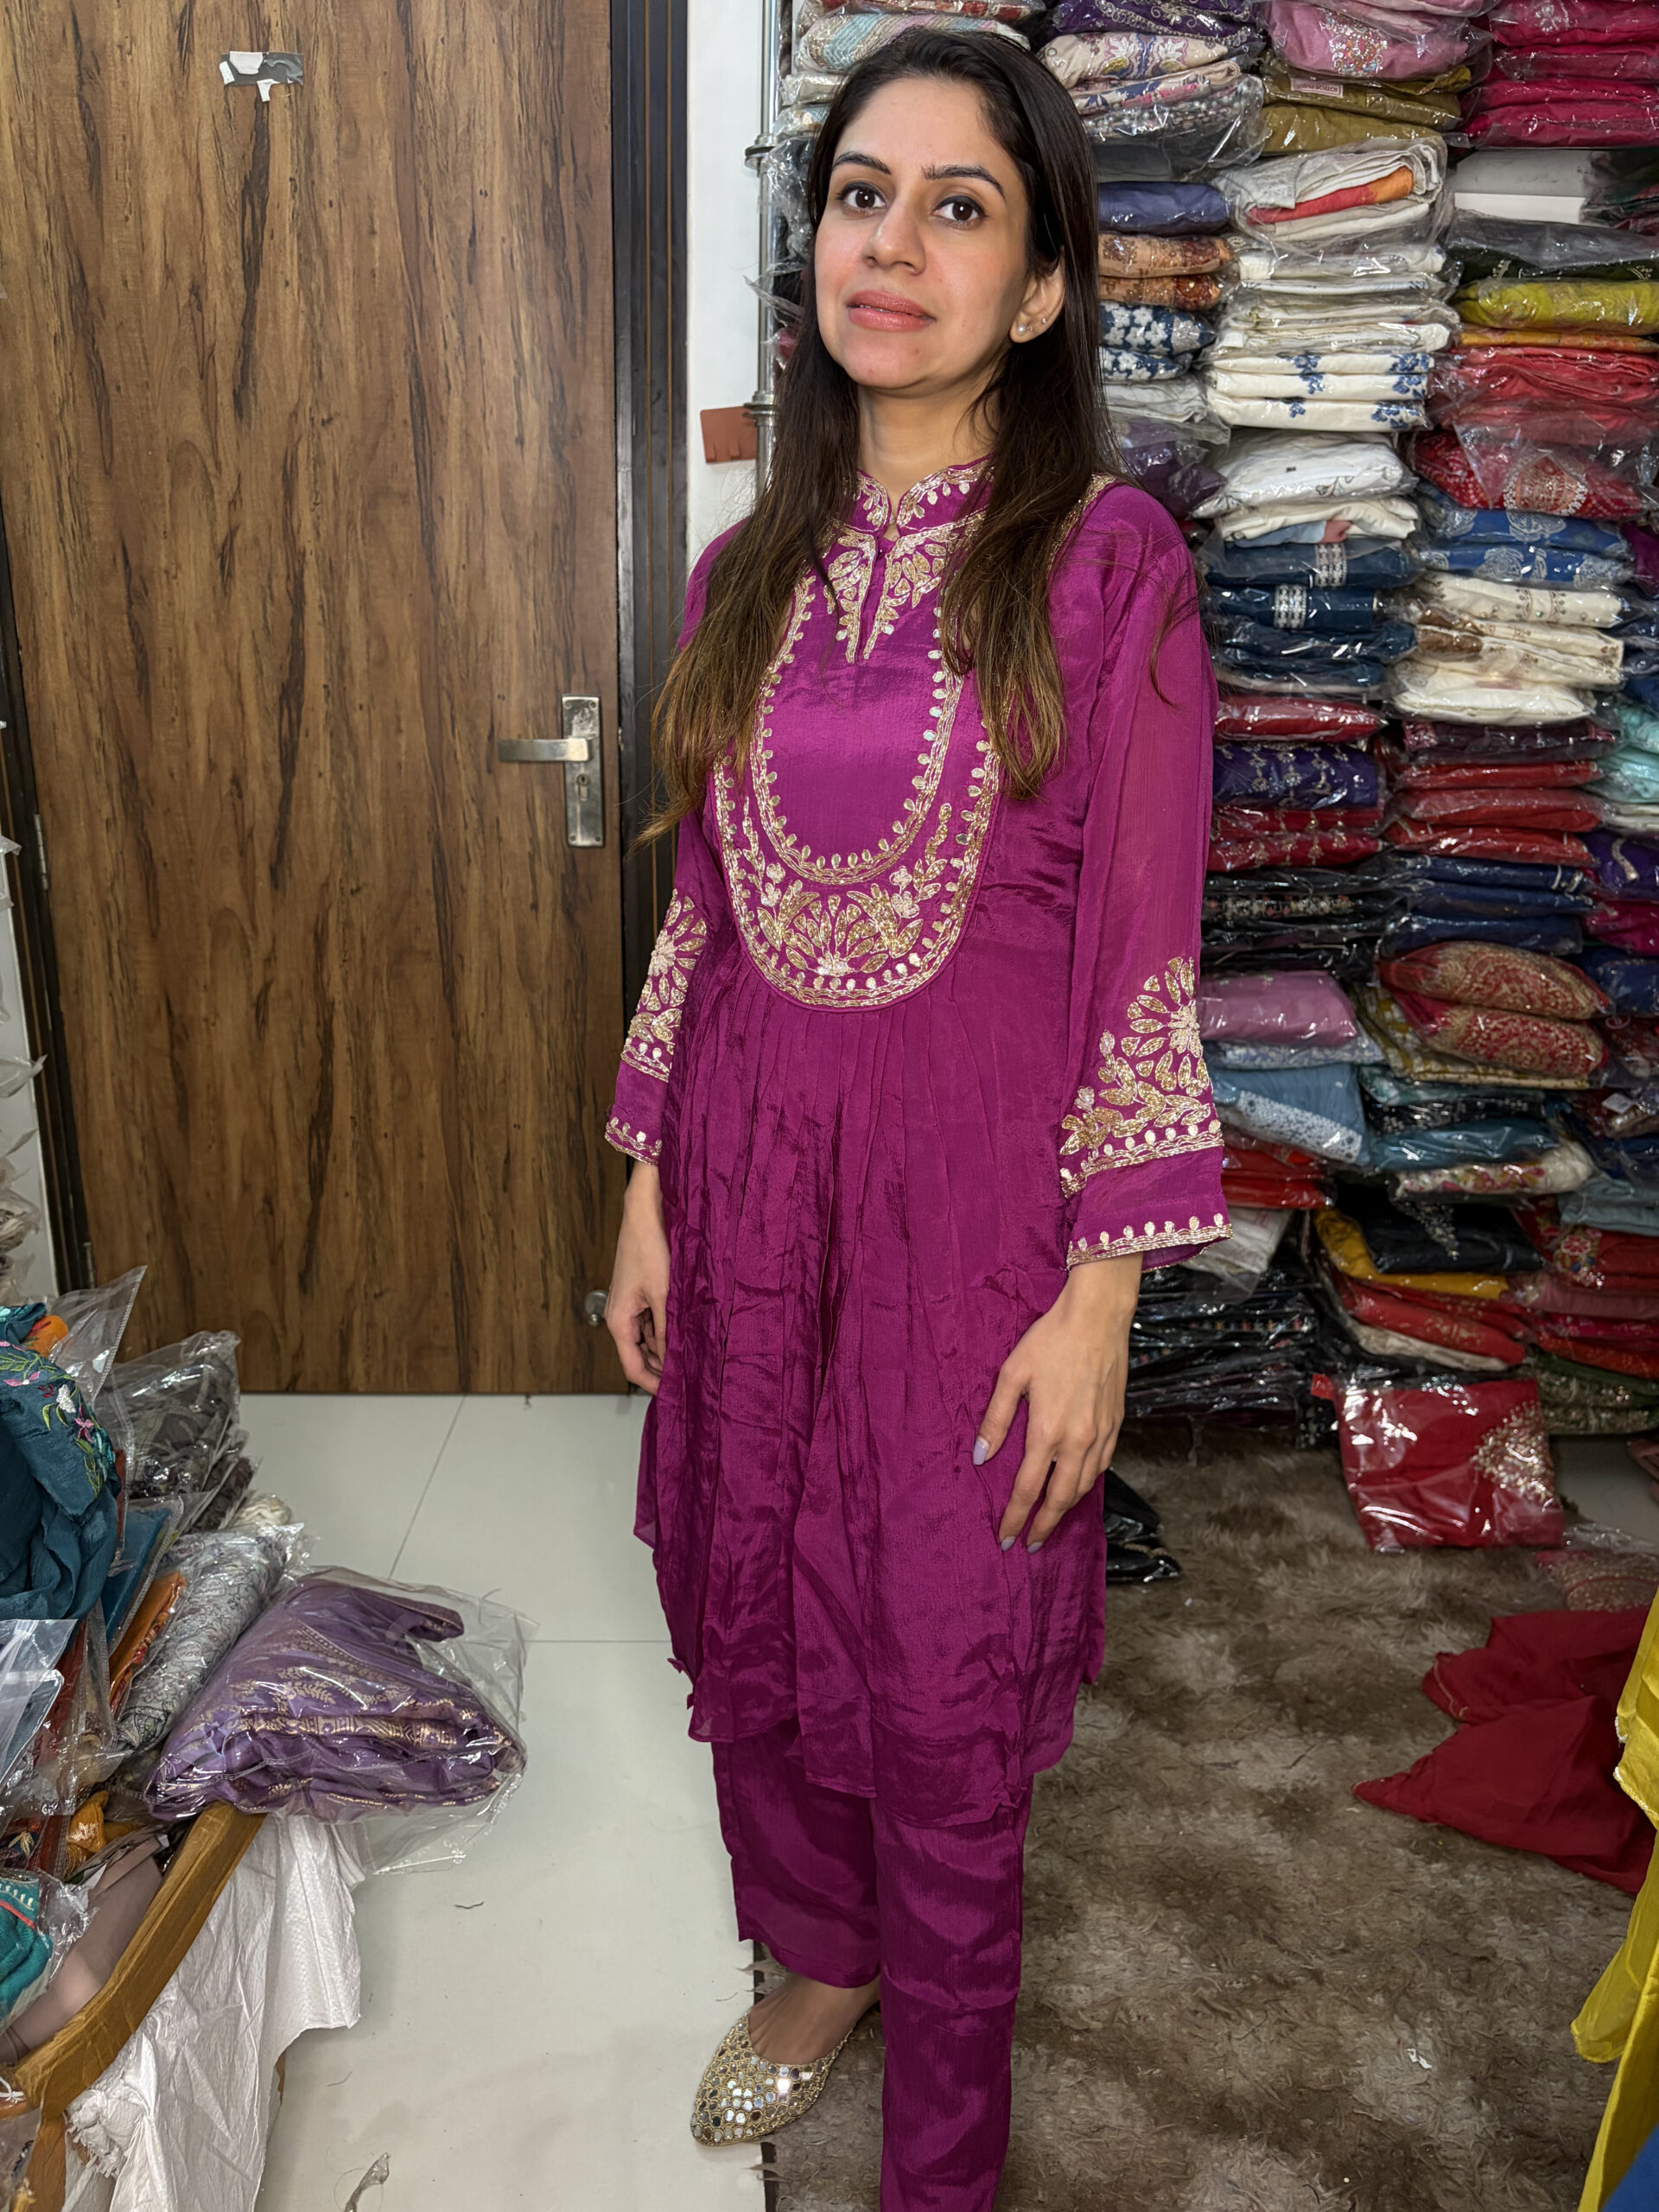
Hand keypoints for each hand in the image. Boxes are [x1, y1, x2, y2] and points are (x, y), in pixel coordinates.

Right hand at [605, 1164, 669, 1392]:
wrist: (645, 1214)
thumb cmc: (649, 1249)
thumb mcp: (663, 1295)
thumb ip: (667, 1331)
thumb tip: (674, 1360)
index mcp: (619, 1321)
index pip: (633, 1368)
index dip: (654, 1385)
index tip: (675, 1396)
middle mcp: (621, 1317)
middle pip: (640, 1357)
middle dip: (662, 1370)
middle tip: (690, 1382)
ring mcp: (631, 1307)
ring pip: (648, 1341)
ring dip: (667, 1351)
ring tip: (693, 1360)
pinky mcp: (642, 1296)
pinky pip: (653, 1324)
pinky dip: (668, 1333)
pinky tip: (687, 1335)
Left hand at [977, 1256, 1140, 1551]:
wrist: (1099, 1318)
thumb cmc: (1050, 1341)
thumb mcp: (1012, 1375)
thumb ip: (996, 1420)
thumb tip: (980, 1456)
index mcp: (1048, 1431)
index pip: (1028, 1488)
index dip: (1015, 1517)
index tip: (1005, 1539)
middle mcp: (1078, 1441)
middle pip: (1061, 1499)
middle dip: (1044, 1526)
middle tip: (1030, 1544)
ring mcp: (1102, 1435)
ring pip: (1084, 1486)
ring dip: (1066, 1508)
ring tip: (1050, 1519)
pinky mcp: (1117, 1425)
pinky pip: (1102, 1466)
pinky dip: (1087, 1484)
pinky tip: (1077, 1485)